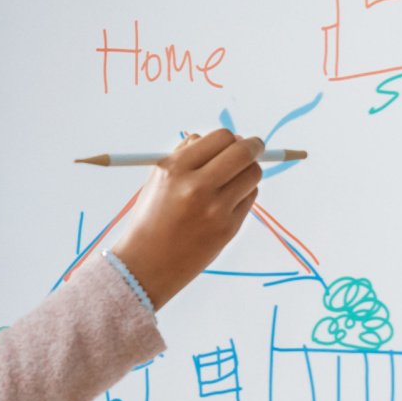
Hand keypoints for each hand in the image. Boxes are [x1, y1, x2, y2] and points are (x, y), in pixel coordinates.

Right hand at [108, 129, 264, 309]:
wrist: (147, 264)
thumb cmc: (152, 216)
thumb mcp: (159, 178)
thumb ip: (189, 153)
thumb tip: (227, 138)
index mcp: (175, 169)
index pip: (220, 138)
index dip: (231, 137)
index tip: (237, 140)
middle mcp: (196, 187)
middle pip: (243, 152)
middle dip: (253, 146)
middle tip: (254, 147)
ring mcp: (215, 209)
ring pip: (252, 174)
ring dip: (249, 170)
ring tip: (234, 178)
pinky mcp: (228, 228)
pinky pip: (249, 198)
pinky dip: (244, 192)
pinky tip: (228, 199)